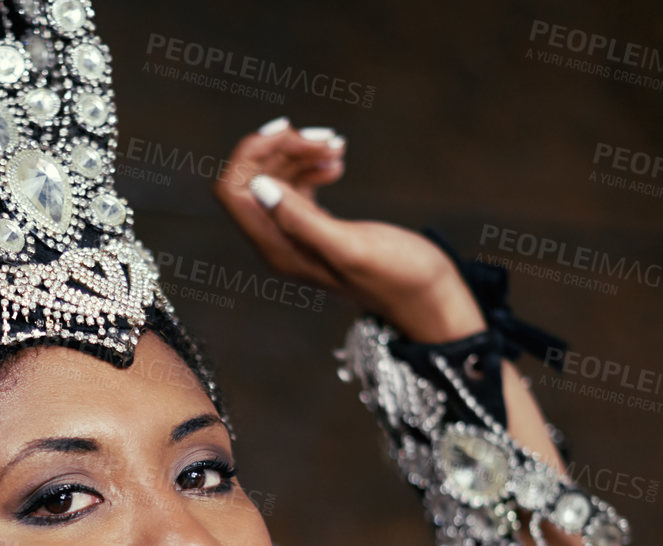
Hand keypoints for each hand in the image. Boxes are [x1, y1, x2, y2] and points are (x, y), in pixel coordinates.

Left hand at [212, 119, 485, 342]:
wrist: (430, 298)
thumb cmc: (397, 276)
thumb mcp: (349, 246)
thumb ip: (301, 221)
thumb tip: (258, 187)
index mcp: (277, 248)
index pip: (232, 191)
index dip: (250, 154)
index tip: (289, 130)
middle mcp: (279, 243)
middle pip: (251, 179)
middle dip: (281, 148)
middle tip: (327, 137)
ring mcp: (298, 236)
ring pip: (276, 179)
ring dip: (300, 153)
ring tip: (337, 145)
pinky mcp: (319, 228)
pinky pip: (298, 187)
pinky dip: (313, 166)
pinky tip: (338, 161)